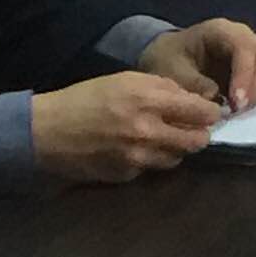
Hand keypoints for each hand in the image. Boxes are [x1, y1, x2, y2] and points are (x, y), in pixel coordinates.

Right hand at [31, 71, 220, 183]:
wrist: (45, 132)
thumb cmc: (86, 98)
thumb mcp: (127, 80)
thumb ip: (164, 88)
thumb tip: (193, 100)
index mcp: (150, 101)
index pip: (202, 113)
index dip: (210, 112)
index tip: (209, 112)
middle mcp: (147, 132)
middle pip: (197, 141)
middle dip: (199, 134)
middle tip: (192, 127)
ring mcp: (136, 158)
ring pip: (177, 158)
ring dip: (176, 149)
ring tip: (163, 137)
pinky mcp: (124, 176)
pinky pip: (151, 169)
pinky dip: (151, 159)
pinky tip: (137, 149)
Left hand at [138, 19, 255, 113]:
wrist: (167, 57)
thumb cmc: (168, 60)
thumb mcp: (170, 70)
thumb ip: (192, 83)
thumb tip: (215, 99)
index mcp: (221, 30)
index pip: (244, 47)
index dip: (245, 75)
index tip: (237, 103)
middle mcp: (243, 36)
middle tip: (242, 110)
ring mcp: (252, 49)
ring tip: (244, 112)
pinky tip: (248, 108)